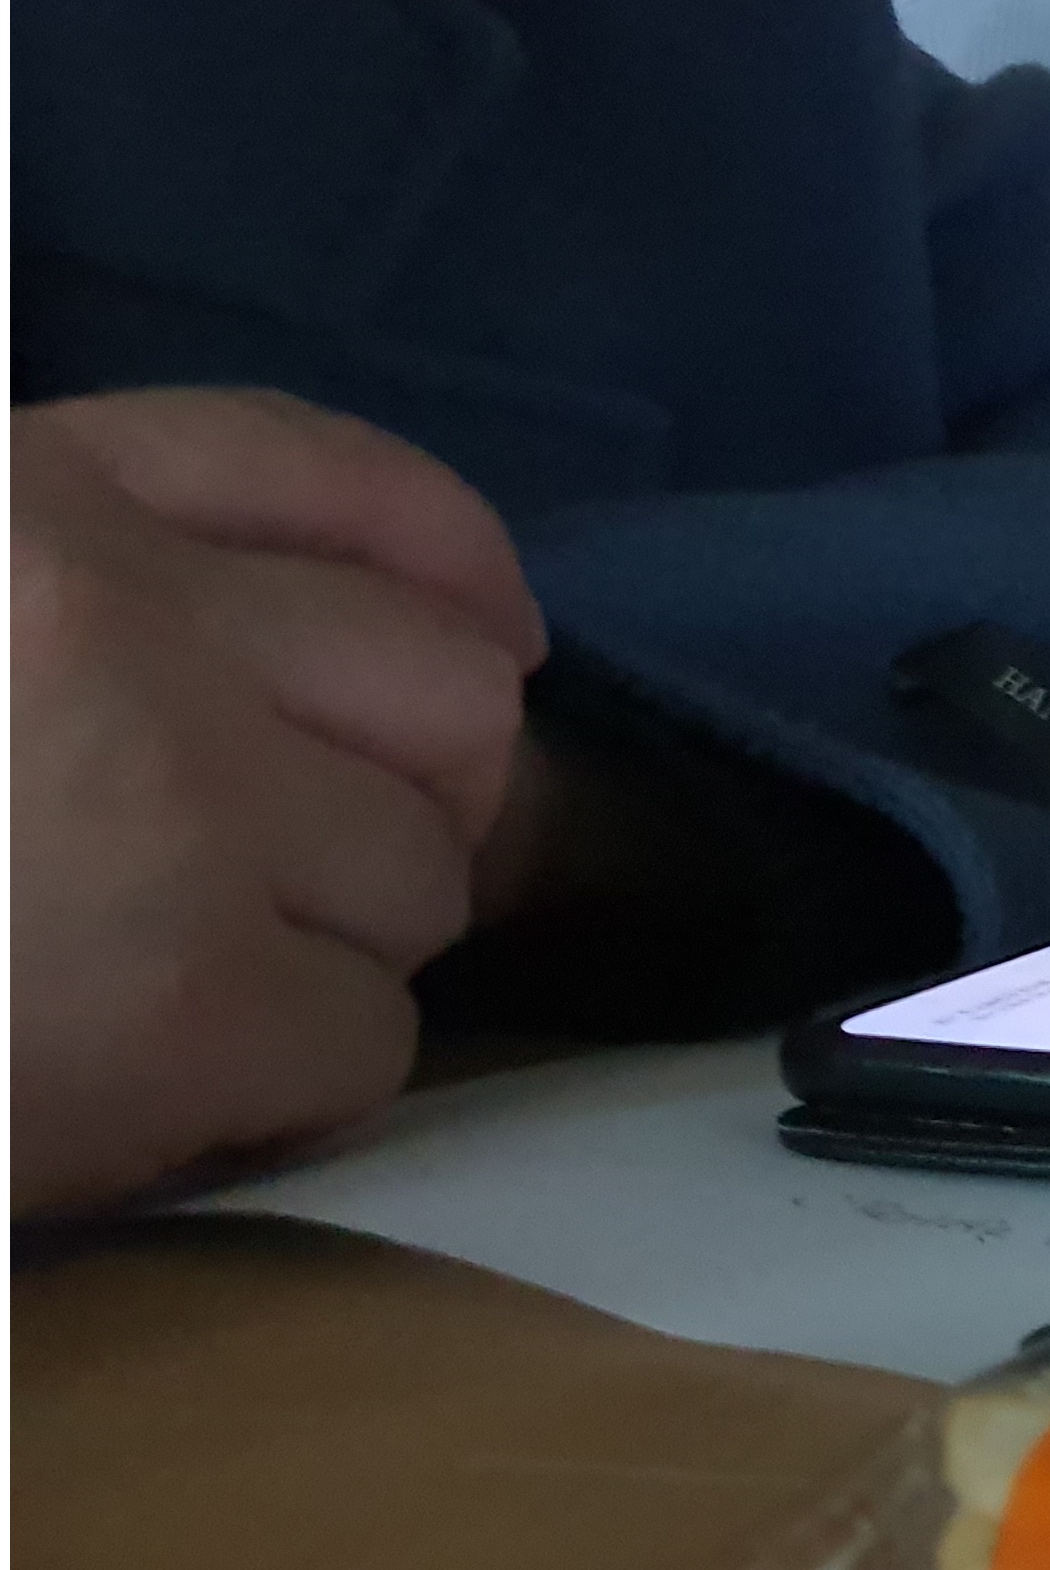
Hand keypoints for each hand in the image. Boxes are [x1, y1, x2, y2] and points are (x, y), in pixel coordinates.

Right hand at [12, 389, 540, 1212]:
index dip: (437, 571)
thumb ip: (67, 586)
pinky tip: (145, 1096)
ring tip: (152, 988)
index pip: (315, 474)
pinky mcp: (185, 1000)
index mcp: (3, 495)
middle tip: (269, 881)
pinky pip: (366, 1045)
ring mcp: (170, 806)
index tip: (481, 642)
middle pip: (442, 695)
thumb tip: (390, 642)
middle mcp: (110, 614)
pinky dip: (278, 1091)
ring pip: (422, 879)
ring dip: (323, 954)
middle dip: (390, 801)